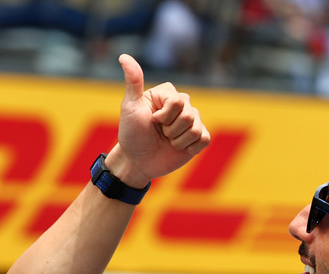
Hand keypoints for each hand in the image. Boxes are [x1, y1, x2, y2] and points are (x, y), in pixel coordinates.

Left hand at [106, 54, 209, 187]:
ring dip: (178, 141)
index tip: (152, 120)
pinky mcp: (199, 138)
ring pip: (196, 129)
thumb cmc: (132, 134)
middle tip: (160, 133)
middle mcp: (182, 104)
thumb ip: (133, 81)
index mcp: (168, 94)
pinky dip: (190, 148)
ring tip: (168, 141)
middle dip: (171, 130)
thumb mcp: (130, 107)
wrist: (137, 162)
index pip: (178, 101)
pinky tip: (178, 149)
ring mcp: (192, 121)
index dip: (165, 116)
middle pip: (189, 115)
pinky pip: (204, 140)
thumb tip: (123, 56)